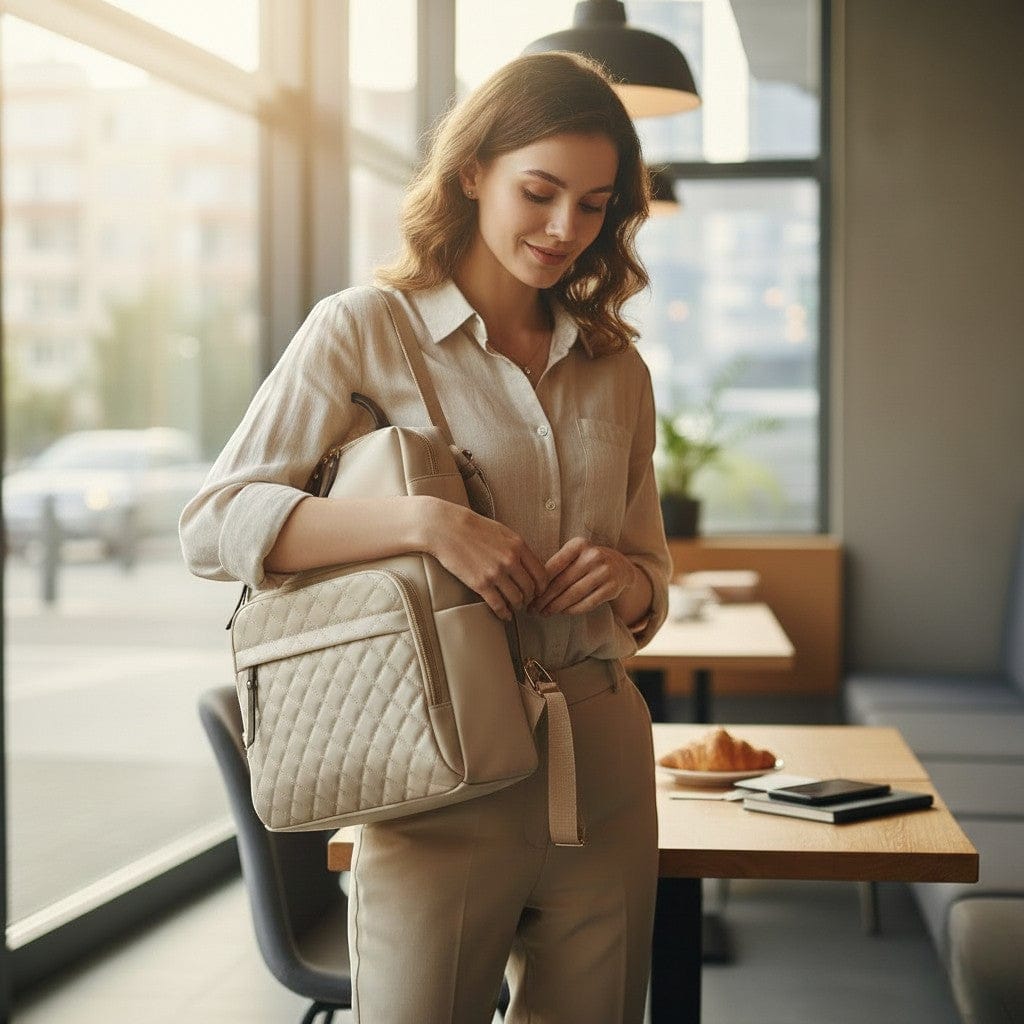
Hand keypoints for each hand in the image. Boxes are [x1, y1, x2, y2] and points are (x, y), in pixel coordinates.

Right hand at [425, 501, 548, 620]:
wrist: (446, 528)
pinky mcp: (480, 584)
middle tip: (527, 602)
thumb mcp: (502, 532)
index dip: (542, 587)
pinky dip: (504, 613)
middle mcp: (510, 560)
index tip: (538, 592)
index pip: (541, 573)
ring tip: (514, 607)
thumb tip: (528, 564)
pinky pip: (498, 605)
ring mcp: (496, 573)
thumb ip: (517, 548)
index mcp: (518, 546)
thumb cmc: (473, 527)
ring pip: (516, 599)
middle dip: (530, 598)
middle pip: (530, 588)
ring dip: (517, 606)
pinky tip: (504, 615)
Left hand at [529, 536, 636, 616]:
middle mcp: (593, 556)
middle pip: (562, 582)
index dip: (539, 583)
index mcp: (579, 544)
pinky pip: (587, 603)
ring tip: (544, 613)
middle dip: (544, 598)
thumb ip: (557, 566)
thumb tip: (532, 588)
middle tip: (532, 609)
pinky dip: (572, 610)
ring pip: (573, 594)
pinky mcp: (612, 588)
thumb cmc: (588, 562)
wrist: (621, 567)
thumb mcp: (575, 555)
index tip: (529, 595)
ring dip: (556, 607)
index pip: (553, 566)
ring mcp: (604, 572)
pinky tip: (562, 613)